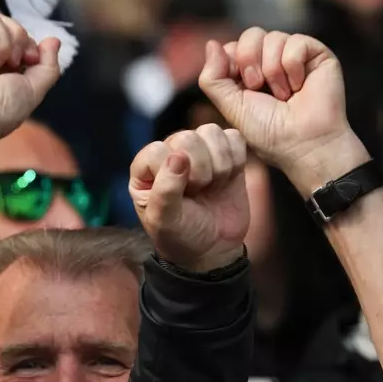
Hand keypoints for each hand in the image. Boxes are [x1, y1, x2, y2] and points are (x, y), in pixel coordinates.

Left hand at [130, 125, 249, 271]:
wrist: (212, 248)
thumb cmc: (180, 236)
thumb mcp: (165, 220)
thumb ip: (165, 190)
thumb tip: (177, 156)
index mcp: (145, 168)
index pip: (158, 150)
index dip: (174, 172)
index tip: (182, 195)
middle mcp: (170, 153)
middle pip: (188, 137)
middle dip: (200, 170)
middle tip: (198, 192)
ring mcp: (199, 151)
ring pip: (212, 132)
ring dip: (219, 164)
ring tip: (212, 186)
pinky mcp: (225, 153)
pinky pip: (234, 138)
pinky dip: (236, 159)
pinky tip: (228, 178)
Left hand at [199, 27, 368, 191]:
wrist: (303, 143)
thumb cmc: (268, 131)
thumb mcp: (230, 105)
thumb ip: (213, 78)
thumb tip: (211, 43)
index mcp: (248, 71)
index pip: (232, 47)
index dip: (231, 64)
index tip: (241, 88)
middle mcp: (271, 59)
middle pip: (251, 35)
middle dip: (249, 61)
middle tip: (258, 87)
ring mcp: (294, 55)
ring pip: (272, 37)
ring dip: (272, 70)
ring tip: (282, 94)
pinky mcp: (316, 53)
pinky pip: (296, 42)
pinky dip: (292, 67)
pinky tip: (299, 86)